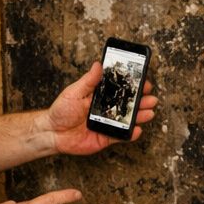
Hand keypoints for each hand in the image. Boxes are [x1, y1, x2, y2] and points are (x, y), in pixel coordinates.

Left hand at [40, 62, 158, 155]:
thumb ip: (88, 81)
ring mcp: (108, 124)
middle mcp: (106, 109)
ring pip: (128, 120)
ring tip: (149, 112)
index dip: (132, 85)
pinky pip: (121, 137)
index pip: (120, 89)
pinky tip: (137, 130)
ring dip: (140, 116)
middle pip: (128, 104)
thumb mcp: (74, 92)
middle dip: (141, 101)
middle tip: (151, 98)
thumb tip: (98, 65)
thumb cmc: (61, 111)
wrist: (52, 133)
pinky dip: (130, 134)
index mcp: (100, 96)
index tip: (143, 81)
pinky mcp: (106, 138)